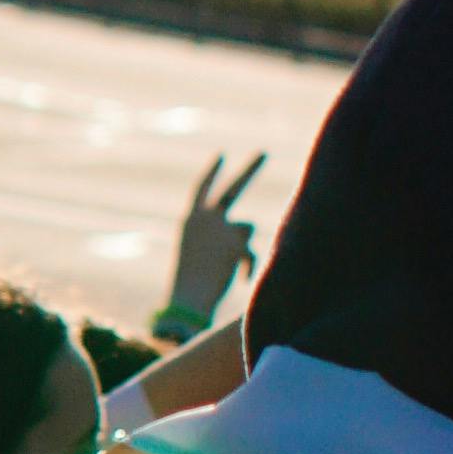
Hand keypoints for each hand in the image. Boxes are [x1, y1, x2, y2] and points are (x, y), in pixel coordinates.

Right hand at [160, 152, 266, 338]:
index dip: (212, 173)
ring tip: (229, 267)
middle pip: (234, 188)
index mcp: (191, 221)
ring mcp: (222, 228)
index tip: (222, 155)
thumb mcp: (203, 255)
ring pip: (247, 229)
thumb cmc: (192, 284)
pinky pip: (252, 252)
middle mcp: (207, 218)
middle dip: (250, 169)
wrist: (188, 301)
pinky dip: (249, 266)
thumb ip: (223, 235)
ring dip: (244, 245)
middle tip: (264, 152)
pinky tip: (243, 280)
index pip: (201, 189)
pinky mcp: (236, 242)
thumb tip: (248, 226)